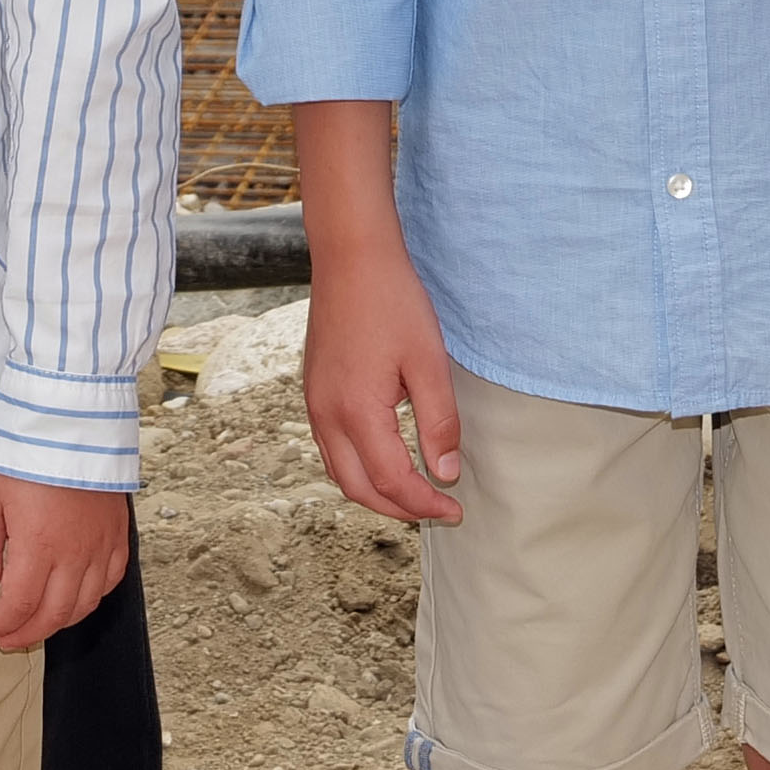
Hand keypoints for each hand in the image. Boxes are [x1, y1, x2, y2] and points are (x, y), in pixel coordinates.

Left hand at [0, 471, 133, 649]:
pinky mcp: (117, 538)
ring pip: (84, 605)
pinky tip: (72, 599)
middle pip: (54, 615)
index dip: (1, 625)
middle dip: (26, 634)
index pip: (20, 605)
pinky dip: (90, 600)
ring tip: (36, 624)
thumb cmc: (28, 458)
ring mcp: (100, 547)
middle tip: (7, 639)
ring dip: (58, 623)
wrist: (71, 427)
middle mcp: (74, 553)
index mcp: (38, 545)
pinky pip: (109, 583)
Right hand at [301, 256, 472, 528]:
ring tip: (414, 493)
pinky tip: (385, 459)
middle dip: (398, 509)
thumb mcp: (428, 363)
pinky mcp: (313, 392)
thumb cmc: (392, 303)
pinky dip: (357, 468)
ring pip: (340, 472)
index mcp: (357, 413)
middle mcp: (327, 416)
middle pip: (358, 488)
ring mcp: (315, 404)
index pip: (392, 482)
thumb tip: (445, 473)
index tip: (456, 510)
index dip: (425, 504)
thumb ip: (439, 423)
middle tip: (437, 511)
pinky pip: (331, 448)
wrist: (350, 258)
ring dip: (375, 492)